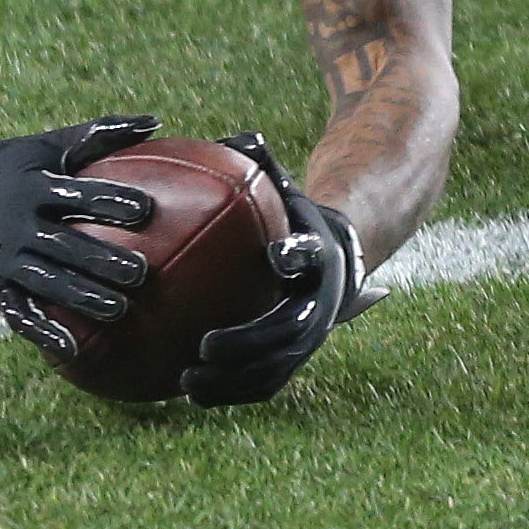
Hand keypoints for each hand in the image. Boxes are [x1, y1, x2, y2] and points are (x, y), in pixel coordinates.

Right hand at [0, 117, 159, 347]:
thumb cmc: (22, 164)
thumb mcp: (53, 144)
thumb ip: (102, 134)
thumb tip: (155, 122)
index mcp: (32, 186)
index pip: (74, 193)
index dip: (108, 200)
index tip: (145, 209)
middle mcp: (17, 223)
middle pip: (63, 244)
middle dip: (101, 260)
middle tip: (141, 272)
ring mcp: (7, 257)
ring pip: (47, 281)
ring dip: (81, 297)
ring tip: (120, 310)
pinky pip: (19, 311)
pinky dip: (43, 331)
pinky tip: (72, 349)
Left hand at [182, 130, 363, 405]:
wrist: (340, 261)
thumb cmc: (294, 217)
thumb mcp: (286, 189)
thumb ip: (261, 166)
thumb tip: (236, 135)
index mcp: (318, 255)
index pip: (310, 254)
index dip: (296, 255)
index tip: (275, 255)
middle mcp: (320, 303)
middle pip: (290, 330)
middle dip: (249, 342)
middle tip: (205, 344)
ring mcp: (310, 338)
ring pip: (276, 368)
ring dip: (234, 381)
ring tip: (187, 381)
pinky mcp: (296, 359)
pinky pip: (266, 384)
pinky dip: (232, 392)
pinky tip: (189, 393)